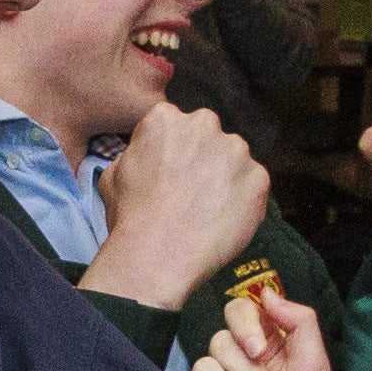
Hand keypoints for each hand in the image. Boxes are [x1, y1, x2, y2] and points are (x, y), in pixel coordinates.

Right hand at [81, 103, 269, 312]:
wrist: (159, 252)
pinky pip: (254, 186)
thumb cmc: (131, 217)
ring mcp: (236, 149)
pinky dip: (244, 202)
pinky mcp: (258, 177)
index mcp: (165, 118)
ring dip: (227, 179)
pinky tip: (223, 221)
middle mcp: (204, 123)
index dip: (175, 153)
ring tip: (207, 211)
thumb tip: (148, 156)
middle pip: (210, 137)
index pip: (177, 126)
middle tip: (192, 193)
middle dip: (204, 159)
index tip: (172, 174)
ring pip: (235, 160)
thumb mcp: (113, 175)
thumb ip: (136, 154)